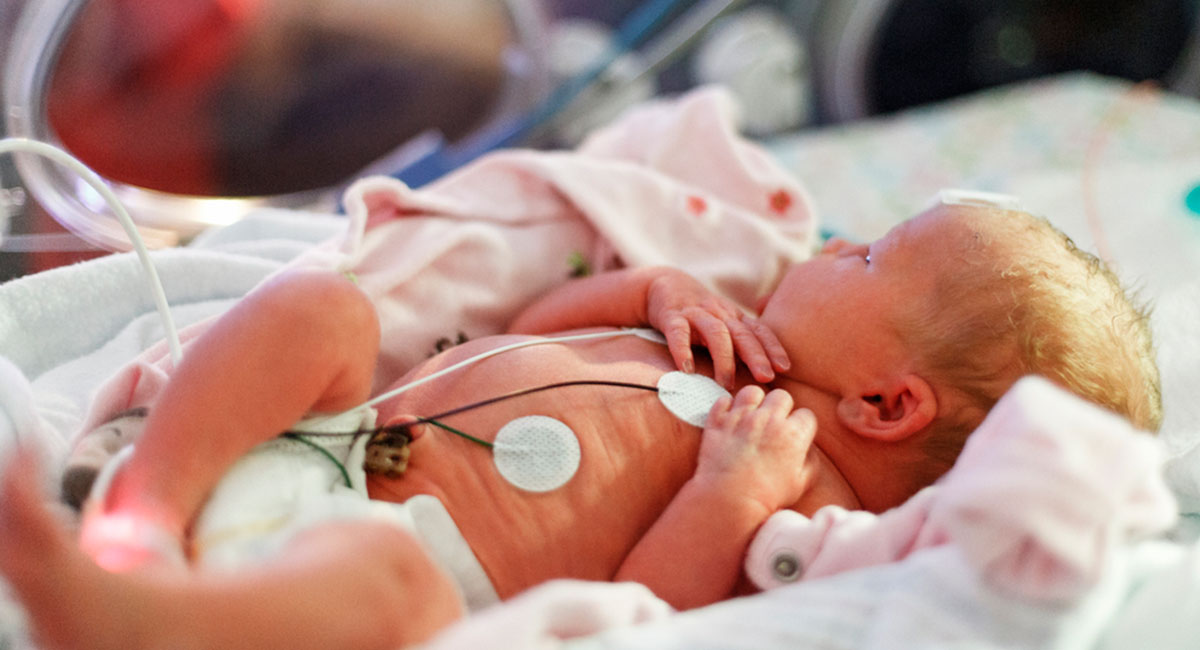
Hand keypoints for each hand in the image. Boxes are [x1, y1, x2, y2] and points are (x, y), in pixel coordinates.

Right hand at [645, 270, 789, 387]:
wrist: (664, 284)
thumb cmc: (698, 314)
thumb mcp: (723, 322)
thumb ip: (740, 342)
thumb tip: (763, 376)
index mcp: (734, 318)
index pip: (759, 331)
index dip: (773, 348)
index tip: (784, 368)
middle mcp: (719, 314)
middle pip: (742, 334)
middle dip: (756, 356)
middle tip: (765, 377)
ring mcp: (696, 314)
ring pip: (716, 333)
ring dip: (723, 359)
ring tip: (726, 383)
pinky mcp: (672, 316)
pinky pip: (679, 333)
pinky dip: (683, 351)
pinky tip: (687, 369)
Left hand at [694, 386, 815, 513]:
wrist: (729, 500)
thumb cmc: (767, 497)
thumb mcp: (801, 484)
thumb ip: (811, 462)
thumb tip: (807, 448)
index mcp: (792, 434)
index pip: (806, 415)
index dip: (801, 426)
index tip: (794, 436)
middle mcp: (768, 420)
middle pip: (782, 396)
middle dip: (781, 408)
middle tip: (774, 424)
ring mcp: (741, 418)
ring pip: (752, 392)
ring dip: (754, 402)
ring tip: (751, 416)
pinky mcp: (718, 421)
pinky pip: (723, 400)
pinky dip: (726, 407)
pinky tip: (730, 419)